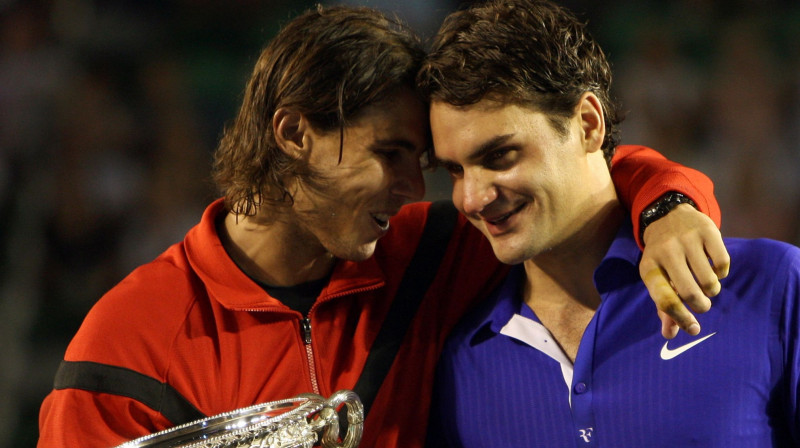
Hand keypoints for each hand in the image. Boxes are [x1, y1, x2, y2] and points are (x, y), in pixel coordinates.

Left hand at [639, 204, 729, 338]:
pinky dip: (722, 273)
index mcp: (649, 268)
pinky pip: (723, 264)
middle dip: (701, 306)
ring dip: (712, 290)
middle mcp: (666, 252)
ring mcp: (686, 239)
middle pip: (690, 293)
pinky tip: (714, 269)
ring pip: (709, 280)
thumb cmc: (663, 257)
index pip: (665, 300)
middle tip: (702, 304)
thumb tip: (671, 335)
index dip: (681, 318)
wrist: (667, 216)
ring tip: (706, 285)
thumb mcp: (657, 278)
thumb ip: (664, 306)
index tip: (694, 329)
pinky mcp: (707, 230)